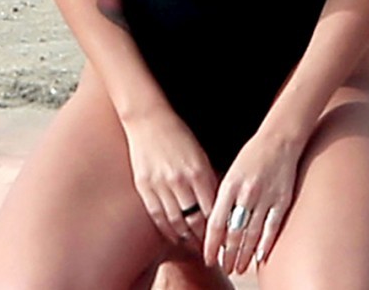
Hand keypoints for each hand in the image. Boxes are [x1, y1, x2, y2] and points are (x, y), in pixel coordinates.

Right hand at [123, 108, 217, 247]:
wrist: (148, 118)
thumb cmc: (177, 133)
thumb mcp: (199, 153)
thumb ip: (207, 178)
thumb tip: (218, 203)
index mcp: (198, 171)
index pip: (212, 210)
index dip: (218, 228)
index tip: (224, 239)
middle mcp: (180, 180)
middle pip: (195, 220)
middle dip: (204, 239)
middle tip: (211, 249)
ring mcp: (160, 184)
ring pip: (176, 222)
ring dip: (186, 238)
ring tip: (194, 247)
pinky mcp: (145, 186)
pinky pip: (157, 216)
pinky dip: (167, 230)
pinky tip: (174, 236)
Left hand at [203, 131, 300, 274]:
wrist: (279, 139)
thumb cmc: (253, 155)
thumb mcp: (231, 172)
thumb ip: (224, 197)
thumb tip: (217, 225)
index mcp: (230, 185)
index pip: (216, 222)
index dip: (211, 244)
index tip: (208, 258)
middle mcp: (246, 193)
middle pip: (234, 233)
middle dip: (228, 255)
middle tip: (225, 268)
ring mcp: (265, 197)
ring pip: (252, 234)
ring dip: (244, 255)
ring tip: (239, 268)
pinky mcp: (282, 200)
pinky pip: (272, 228)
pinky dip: (265, 244)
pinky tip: (260, 257)